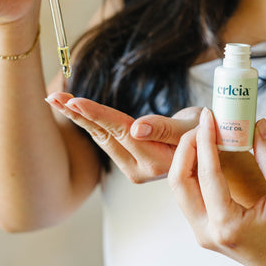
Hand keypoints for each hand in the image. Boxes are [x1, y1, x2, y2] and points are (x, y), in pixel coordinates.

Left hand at [46, 92, 200, 182]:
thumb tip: (136, 129)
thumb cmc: (207, 135)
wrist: (211, 151)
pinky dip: (91, 123)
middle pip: (103, 135)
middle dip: (78, 114)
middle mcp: (139, 168)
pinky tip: (77, 112)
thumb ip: (164, 129)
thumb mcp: (192, 128)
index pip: (120, 132)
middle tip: (53, 97)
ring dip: (79, 118)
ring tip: (57, 99)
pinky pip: (107, 139)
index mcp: (155, 161)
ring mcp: (133, 166)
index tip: (74, 101)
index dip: (98, 115)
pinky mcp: (130, 160)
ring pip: (101, 137)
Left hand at [168, 109, 265, 265]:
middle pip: (179, 180)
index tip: (208, 117)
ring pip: (178, 187)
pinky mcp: (202, 227)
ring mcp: (200, 231)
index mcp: (227, 225)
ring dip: (186, 156)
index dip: (205, 140)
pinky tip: (205, 153)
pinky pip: (187, 193)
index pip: (207, 174)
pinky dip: (191, 169)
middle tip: (204, 124)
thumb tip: (259, 125)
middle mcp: (206, 231)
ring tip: (204, 135)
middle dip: (187, 146)